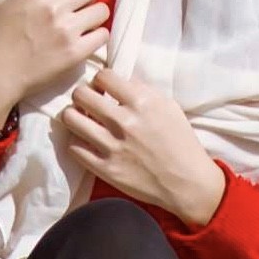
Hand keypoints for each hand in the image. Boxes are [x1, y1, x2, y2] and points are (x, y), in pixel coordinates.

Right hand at [0, 0, 109, 128]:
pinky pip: (103, 34)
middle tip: (77, 10)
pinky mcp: (75, 51)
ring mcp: (66, 28)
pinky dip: (95, 37)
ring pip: (101, 10)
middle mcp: (52, 4)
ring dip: (93, 17)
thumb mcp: (5, 3)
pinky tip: (83, 42)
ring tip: (82, 27)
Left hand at [56, 66, 226, 226]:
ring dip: (74, 116)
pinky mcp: (105, 168)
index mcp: (142, 103)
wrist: (187, 182)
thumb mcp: (168, 107)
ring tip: (83, 120)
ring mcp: (112, 146)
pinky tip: (87, 141)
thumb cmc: (180, 142)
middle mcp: (124, 122)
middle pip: (80, 95)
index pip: (103, 76)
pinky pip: (74, 147)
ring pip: (70, 118)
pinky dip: (77, 142)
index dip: (100, 80)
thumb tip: (116, 81)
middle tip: (88, 103)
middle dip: (82, 95)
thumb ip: (141, 91)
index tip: (103, 88)